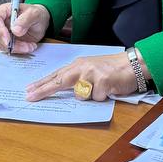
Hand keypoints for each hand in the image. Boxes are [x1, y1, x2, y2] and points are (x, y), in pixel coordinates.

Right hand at [0, 2, 50, 54]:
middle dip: (10, 43)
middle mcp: (2, 22)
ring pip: (3, 44)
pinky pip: (10, 49)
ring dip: (17, 48)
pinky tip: (30, 46)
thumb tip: (15, 30)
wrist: (40, 22)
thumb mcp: (34, 14)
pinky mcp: (8, 42)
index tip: (8, 40)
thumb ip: (25, 19)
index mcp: (4, 10)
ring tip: (31, 45)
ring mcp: (4, 33)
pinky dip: (20, 50)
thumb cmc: (36, 14)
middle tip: (25, 46)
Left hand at [26, 52, 140, 102]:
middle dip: (43, 90)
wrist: (134, 63)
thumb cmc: (113, 68)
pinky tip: (110, 88)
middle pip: (59, 81)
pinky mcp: (103, 81)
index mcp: (78, 64)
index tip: (29, 90)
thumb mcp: (91, 69)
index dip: (41, 83)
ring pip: (81, 95)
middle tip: (30, 97)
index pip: (56, 75)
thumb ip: (77, 77)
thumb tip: (64, 91)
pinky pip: (97, 98)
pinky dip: (103, 97)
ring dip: (90, 96)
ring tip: (102, 87)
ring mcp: (92, 74)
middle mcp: (83, 67)